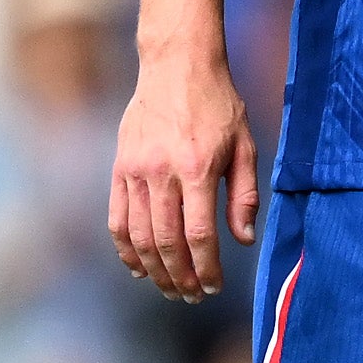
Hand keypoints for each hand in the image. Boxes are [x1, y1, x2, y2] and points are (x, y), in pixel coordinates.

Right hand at [109, 43, 256, 300]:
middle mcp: (161, 173)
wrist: (177, 66)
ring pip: (139, 236)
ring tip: (170, 288)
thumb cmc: (218, 104)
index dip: (206, 267)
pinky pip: (117, 218)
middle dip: (180, 277)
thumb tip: (243, 239)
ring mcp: (135, 172)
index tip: (213, 286)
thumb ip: (244, 194)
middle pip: (166, 242)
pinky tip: (138, 267)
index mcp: (197, 168)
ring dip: (154, 269)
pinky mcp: (119, 168)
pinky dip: (125, 248)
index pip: (198, 234)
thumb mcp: (245, 144)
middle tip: (191, 296)